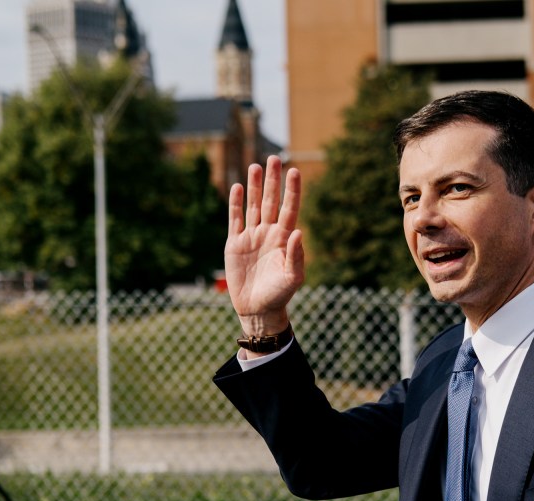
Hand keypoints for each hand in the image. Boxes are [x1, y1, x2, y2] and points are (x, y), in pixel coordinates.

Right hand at [225, 155, 303, 336]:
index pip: (290, 208)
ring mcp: (252, 237)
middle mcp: (269, 233)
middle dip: (273, 180)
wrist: (258, 309)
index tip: (295, 170)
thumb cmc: (280, 295)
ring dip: (255, 186)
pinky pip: (235, 219)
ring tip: (256, 165)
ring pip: (254, 206)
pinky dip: (236, 204)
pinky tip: (237, 187)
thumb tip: (298, 231)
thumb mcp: (293, 277)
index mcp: (284, 239)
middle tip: (275, 158)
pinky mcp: (235, 244)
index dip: (292, 190)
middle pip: (272, 201)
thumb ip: (296, 255)